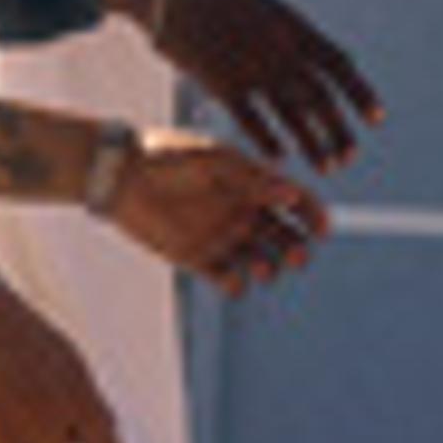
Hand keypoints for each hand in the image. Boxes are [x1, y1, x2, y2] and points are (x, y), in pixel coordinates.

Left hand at [107, 131, 328, 291]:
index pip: (295, 201)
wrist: (119, 175)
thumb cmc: (168, 158)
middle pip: (285, 237)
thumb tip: (292, 195)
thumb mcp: (215, 162)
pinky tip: (234, 280)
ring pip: (262, 261)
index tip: (323, 229)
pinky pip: (228, 280)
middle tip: (300, 257)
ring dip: (271, 268)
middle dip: (298, 249)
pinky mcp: (198, 259)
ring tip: (263, 268)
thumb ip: (254, 179)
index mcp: (252, 184)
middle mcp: (242, 212)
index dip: (313, 215)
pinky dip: (237, 285)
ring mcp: (222, 237)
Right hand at [150, 0, 377, 172]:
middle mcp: (276, 46)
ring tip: (328, 168)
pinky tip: (282, 160)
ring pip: (291, 113)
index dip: (360, 93)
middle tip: (351, 157)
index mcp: (292, 25)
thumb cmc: (222, 0)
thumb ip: (300, 36)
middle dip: (339, 130)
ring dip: (313, 143)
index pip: (338, 64)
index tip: (377, 120)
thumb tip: (340, 62)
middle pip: (320, 95)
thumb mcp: (268, 6)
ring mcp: (249, 64)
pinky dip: (269, 141)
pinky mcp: (220, 81)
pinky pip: (252, 119)